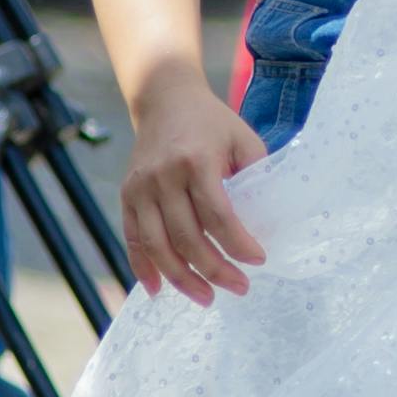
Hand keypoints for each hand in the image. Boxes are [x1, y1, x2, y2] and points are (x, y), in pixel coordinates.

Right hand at [120, 65, 267, 303]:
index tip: (259, 260)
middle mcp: (164, 177)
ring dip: (182, 278)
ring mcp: (140, 188)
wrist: (166, 99)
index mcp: (196, 161)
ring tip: (206, 298)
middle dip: (215, 269)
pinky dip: (143, 267)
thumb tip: (270, 222)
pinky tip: (159, 290)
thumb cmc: (212, 123)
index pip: (218, 215)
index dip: (238, 243)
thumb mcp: (243, 139)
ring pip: (157, 246)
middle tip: (240, 288)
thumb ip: (256, 175)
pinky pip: (133, 239)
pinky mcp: (127, 195)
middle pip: (187, 237)